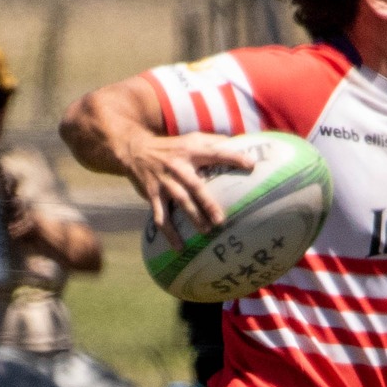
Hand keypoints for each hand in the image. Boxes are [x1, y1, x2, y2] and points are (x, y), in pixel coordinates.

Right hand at [119, 131, 257, 238]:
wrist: (134, 149)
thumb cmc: (172, 147)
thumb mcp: (191, 138)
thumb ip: (215, 141)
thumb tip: (244, 143)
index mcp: (190, 150)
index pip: (215, 152)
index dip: (232, 156)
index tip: (251, 164)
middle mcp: (177, 166)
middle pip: (194, 185)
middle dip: (207, 202)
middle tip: (221, 219)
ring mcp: (164, 181)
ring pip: (179, 201)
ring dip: (193, 217)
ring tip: (206, 232)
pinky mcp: (152, 194)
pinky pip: (160, 216)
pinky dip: (169, 233)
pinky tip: (179, 247)